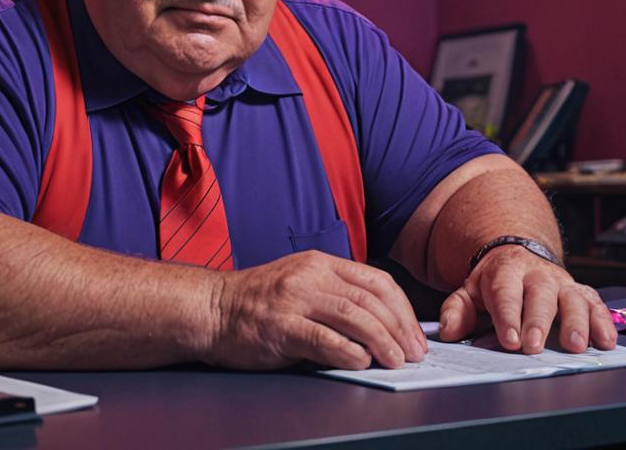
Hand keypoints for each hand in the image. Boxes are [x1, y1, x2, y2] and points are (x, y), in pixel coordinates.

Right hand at [210, 251, 426, 369]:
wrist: (210, 309)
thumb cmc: (256, 302)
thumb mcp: (301, 285)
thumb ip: (337, 298)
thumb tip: (381, 327)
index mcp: (320, 263)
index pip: (376, 281)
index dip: (403, 309)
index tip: (415, 334)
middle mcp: (309, 275)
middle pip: (370, 299)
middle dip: (399, 329)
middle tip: (413, 353)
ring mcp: (294, 299)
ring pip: (353, 315)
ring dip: (381, 340)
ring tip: (395, 360)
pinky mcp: (279, 325)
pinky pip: (323, 337)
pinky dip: (347, 351)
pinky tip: (361, 361)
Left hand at [438, 245, 616, 353]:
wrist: (518, 257)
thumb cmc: (494, 283)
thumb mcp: (469, 292)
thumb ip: (457, 311)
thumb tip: (449, 331)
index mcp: (506, 272)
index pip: (506, 293)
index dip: (508, 317)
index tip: (509, 340)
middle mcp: (537, 275)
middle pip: (540, 295)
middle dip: (538, 321)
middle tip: (534, 346)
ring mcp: (562, 283)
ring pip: (573, 298)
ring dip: (576, 322)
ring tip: (574, 346)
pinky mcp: (581, 292)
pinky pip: (595, 304)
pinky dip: (603, 322)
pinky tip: (605, 341)